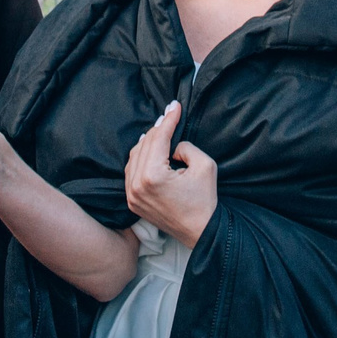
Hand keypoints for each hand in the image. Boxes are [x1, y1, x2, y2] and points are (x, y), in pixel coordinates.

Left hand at [124, 101, 216, 246]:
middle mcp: (137, 185)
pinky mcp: (132, 201)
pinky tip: (149, 149)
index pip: (158, 138)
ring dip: (147, 142)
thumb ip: (185, 146)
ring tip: (161, 130)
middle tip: (169, 113)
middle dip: (158, 128)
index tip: (175, 105)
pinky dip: (140, 158)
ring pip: (135, 156)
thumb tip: (172, 145)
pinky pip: (131, 172)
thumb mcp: (204, 166)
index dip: (168, 119)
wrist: (200, 231)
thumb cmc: (205, 200)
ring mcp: (132, 195)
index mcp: (153, 176)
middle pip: (145, 145)